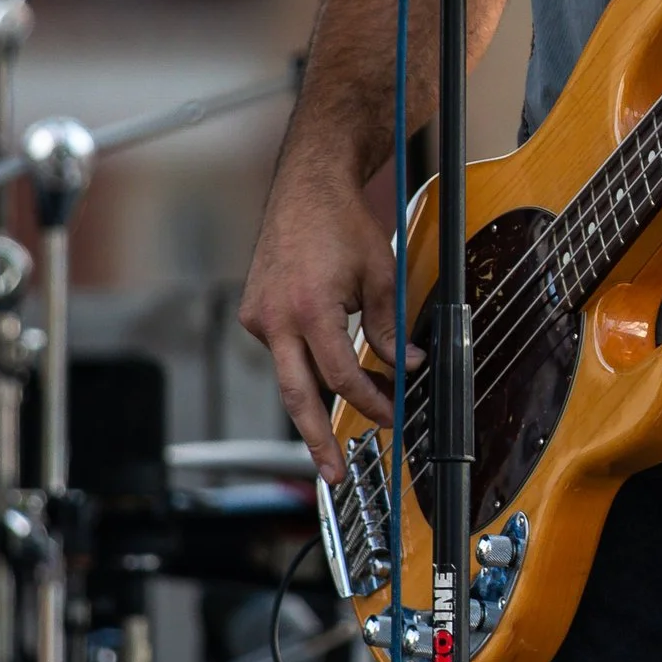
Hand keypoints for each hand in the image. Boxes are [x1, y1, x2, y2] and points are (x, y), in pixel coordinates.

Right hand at [240, 156, 406, 476]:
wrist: (306, 187)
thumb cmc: (344, 224)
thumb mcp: (380, 276)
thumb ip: (389, 328)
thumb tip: (407, 366)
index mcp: (310, 309)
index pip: (343, 375)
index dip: (371, 400)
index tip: (391, 414)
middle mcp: (275, 318)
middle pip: (297, 396)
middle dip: (316, 441)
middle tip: (334, 474)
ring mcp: (259, 317)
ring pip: (292, 374)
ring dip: (319, 398)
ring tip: (342, 427)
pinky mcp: (253, 313)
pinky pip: (284, 352)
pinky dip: (307, 363)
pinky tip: (329, 364)